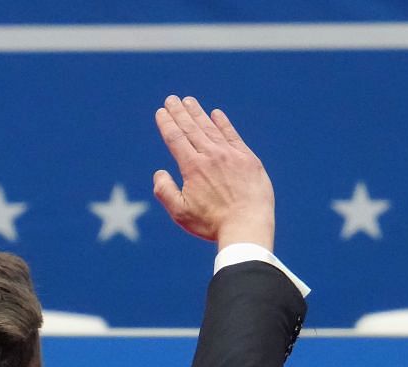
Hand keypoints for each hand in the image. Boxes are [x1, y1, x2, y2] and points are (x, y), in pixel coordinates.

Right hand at [152, 95, 275, 250]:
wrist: (248, 226)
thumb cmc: (212, 224)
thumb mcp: (180, 213)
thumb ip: (165, 191)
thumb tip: (159, 172)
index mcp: (192, 167)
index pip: (175, 138)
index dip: (166, 123)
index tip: (161, 112)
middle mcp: (211, 155)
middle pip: (191, 128)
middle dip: (179, 112)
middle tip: (171, 99)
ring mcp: (231, 155)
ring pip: (210, 128)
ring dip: (198, 113)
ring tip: (189, 101)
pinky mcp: (248, 159)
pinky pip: (233, 136)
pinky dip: (223, 124)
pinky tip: (216, 114)